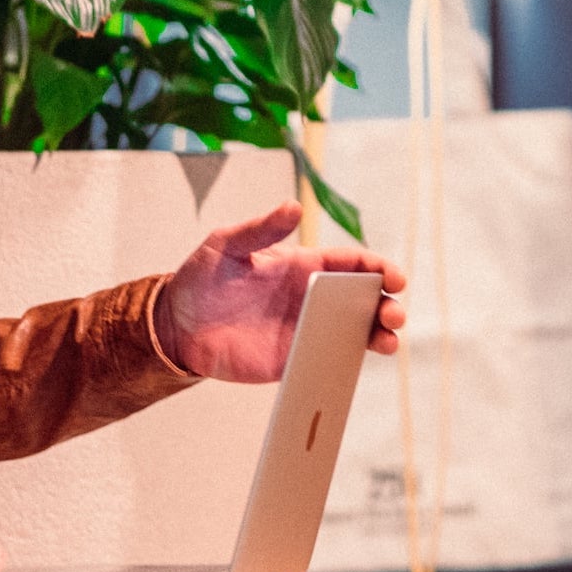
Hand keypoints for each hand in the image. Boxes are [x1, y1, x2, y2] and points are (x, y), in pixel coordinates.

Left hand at [158, 201, 406, 383]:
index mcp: (304, 265)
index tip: (394, 278)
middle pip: (363, 301)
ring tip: (388, 342)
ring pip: (353, 333)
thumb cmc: (202, 277)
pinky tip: (358, 364)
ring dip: (377, 337)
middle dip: (386, 306)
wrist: (176, 325)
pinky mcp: (292, 359)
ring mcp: (305, 330)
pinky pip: (326, 361)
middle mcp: (312, 298)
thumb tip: (293, 206)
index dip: (378, 268)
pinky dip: (346, 363)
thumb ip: (261, 229)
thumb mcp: (227, 245)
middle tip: (394, 314)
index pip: (352, 263)